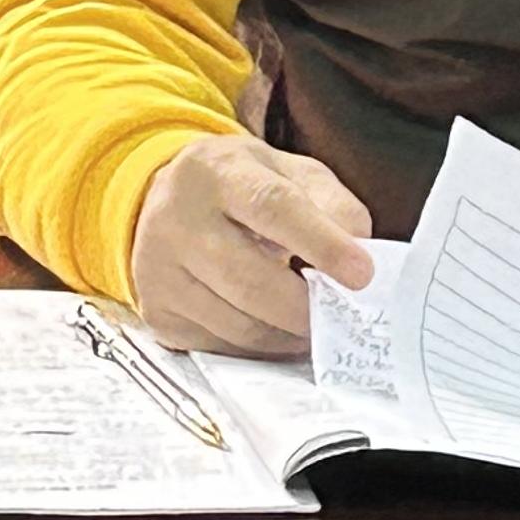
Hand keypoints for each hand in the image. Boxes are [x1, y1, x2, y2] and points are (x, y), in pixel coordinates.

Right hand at [131, 134, 372, 356]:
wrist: (167, 198)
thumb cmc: (244, 185)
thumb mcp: (290, 172)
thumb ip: (332, 204)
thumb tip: (363, 252)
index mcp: (217, 171)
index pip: (273, 207)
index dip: (322, 243)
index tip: (362, 274)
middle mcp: (177, 218)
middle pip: (251, 278)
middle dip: (306, 306)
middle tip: (342, 314)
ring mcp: (159, 269)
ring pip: (237, 323)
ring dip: (288, 334)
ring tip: (315, 325)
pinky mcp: (156, 311)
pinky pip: (220, 345)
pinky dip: (260, 347)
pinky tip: (278, 332)